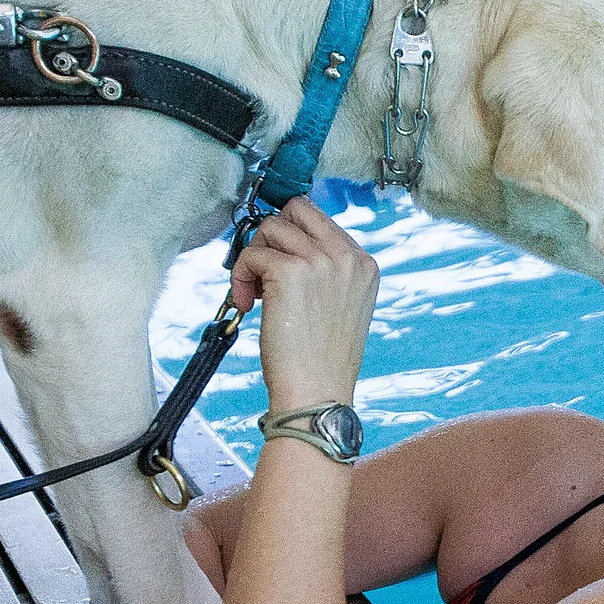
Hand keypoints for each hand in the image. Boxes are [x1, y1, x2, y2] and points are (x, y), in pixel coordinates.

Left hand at [230, 197, 379, 409]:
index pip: (318, 219)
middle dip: (271, 237)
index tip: (277, 267)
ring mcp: (320, 261)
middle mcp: (346, 256)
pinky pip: (251, 255)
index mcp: (363, 263)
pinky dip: (240, 277)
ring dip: (253, 258)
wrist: (317, 393)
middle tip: (263, 273)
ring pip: (269, 228)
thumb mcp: (341, 306)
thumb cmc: (322, 360)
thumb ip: (326, 271)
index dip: (290, 238)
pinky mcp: (290, 271)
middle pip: (295, 210)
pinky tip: (245, 304)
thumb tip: (285, 246)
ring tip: (254, 293)